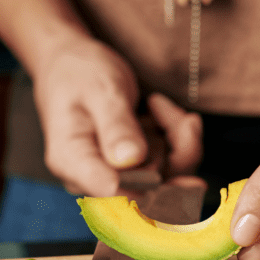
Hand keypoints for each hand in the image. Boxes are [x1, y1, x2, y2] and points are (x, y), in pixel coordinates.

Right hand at [33, 37, 201, 196]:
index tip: (177, 170)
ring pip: (168, 180)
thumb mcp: (100, 90)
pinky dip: (182, 143)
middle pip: (149, 192)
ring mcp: (118, 177)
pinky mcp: (138, 171)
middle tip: (188, 122)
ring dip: (184, 145)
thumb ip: (116, 125)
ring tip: (175, 112)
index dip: (149, 187)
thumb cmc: (81, 73)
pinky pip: (172, 168)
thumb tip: (131, 161)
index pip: (112, 190)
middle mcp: (94, 178)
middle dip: (178, 156)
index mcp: (72, 161)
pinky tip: (178, 118)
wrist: (74, 67)